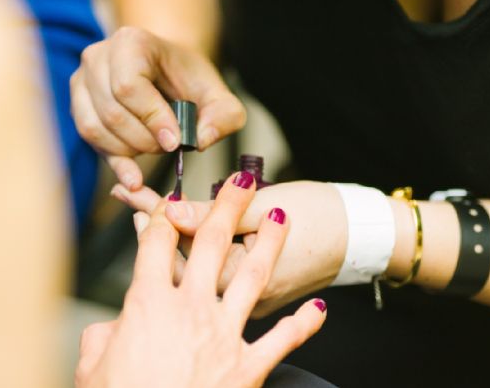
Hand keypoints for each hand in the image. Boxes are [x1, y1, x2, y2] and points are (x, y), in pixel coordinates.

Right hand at [70, 27, 244, 189]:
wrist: (167, 72)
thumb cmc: (189, 81)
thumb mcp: (219, 95)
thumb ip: (224, 116)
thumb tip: (201, 140)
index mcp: (131, 42)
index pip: (129, 86)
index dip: (152, 119)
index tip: (174, 141)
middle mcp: (98, 56)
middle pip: (112, 112)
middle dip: (144, 140)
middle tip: (168, 147)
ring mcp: (82, 80)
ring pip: (95, 128)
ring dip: (128, 150)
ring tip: (154, 147)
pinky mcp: (78, 104)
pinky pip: (89, 138)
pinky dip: (113, 159)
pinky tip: (133, 174)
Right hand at [76, 173, 326, 387]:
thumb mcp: (92, 367)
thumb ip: (102, 336)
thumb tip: (110, 329)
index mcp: (148, 304)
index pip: (156, 245)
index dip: (163, 215)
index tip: (172, 199)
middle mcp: (190, 310)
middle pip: (211, 244)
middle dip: (228, 206)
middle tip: (242, 180)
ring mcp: (224, 335)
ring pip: (252, 276)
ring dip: (269, 244)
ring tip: (281, 217)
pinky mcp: (248, 366)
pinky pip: (283, 339)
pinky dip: (304, 324)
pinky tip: (319, 309)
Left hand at [112, 181, 347, 317]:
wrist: (361, 238)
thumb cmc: (323, 220)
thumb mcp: (268, 208)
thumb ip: (217, 215)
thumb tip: (172, 212)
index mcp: (239, 277)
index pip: (183, 243)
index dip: (155, 212)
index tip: (133, 191)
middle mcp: (237, 297)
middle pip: (181, 257)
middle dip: (154, 223)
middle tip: (128, 195)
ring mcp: (244, 299)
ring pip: (196, 266)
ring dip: (172, 235)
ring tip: (146, 210)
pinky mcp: (253, 293)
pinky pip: (215, 271)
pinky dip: (198, 247)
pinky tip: (184, 230)